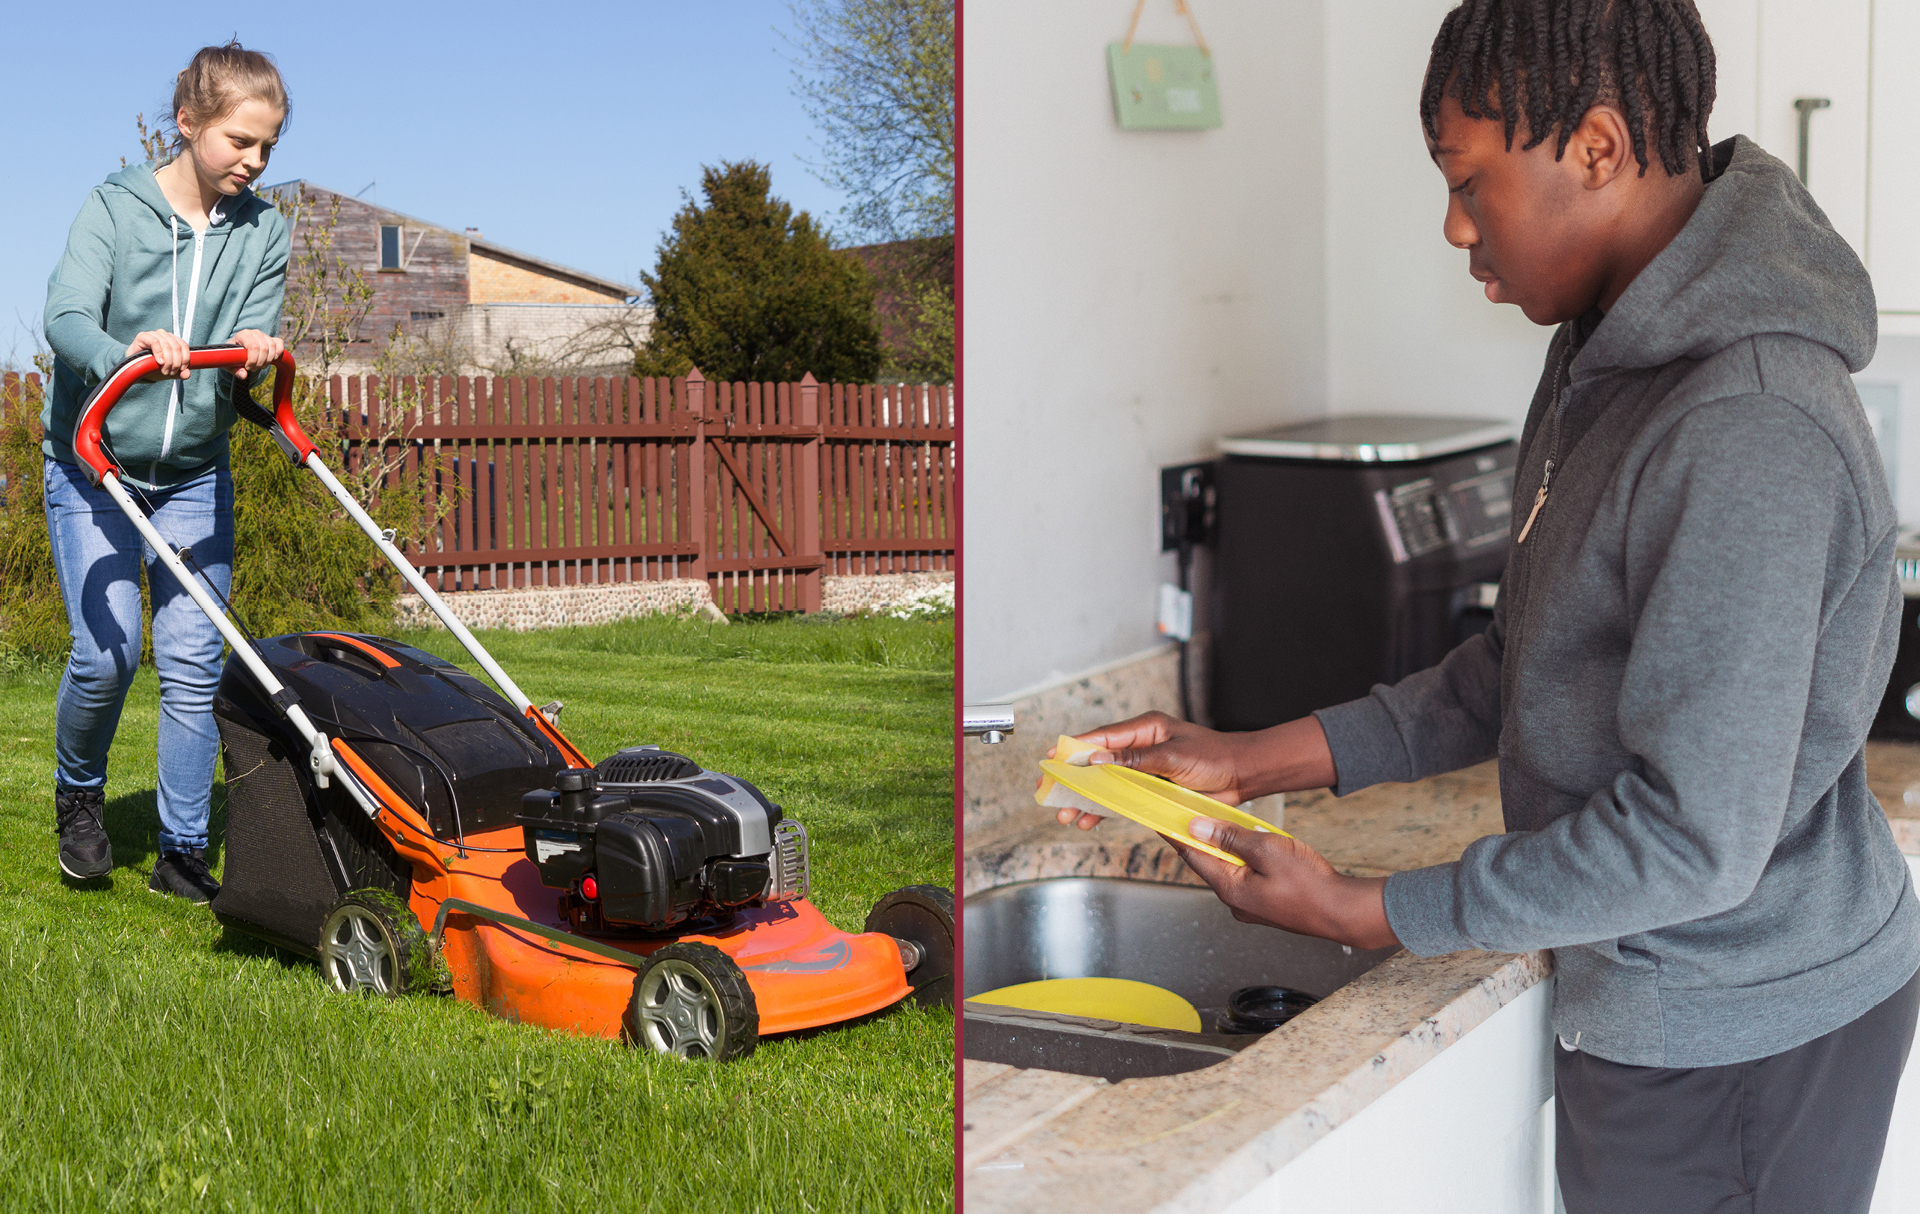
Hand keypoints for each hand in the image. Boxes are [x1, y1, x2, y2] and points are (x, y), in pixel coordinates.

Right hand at [128, 331, 189, 382]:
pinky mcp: (143, 336)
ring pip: (167, 345)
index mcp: (173, 339)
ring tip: (164, 370)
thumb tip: (187, 374)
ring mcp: (154, 334)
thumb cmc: (153, 367)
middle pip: (176, 347)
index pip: (184, 345)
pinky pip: (155, 342)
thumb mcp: (169, 371)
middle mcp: (164, 334)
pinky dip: (159, 353)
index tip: (182, 369)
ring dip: (168, 360)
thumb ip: (180, 372)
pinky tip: (160, 362)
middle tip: (170, 372)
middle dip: (175, 362)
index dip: (185, 358)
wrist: (134, 366)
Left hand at [228, 329, 284, 381]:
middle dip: (260, 362)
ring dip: (268, 360)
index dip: (253, 360)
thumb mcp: (230, 363)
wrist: (237, 350)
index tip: (248, 368)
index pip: (253, 346)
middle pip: (264, 348)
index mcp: (242, 334)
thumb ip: (235, 370)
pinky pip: (279, 342)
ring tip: (260, 366)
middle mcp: (254, 332)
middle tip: (254, 369)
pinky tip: (274, 359)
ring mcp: (263, 335)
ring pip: (272, 346)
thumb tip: (244, 375)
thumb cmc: (233, 356)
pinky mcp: (271, 338)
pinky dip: (279, 351)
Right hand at [1048, 711, 1336, 830]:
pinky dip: (1105, 809)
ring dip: (1087, 799)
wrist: (1242, 776)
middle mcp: (1141, 747)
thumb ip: (1135, 760)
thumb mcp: (1173, 757)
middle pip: (1097, 762)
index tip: (1052, 757)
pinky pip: (1122, 797)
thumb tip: (1098, 759)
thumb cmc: (1214, 757)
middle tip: (1052, 792)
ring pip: (1106, 783)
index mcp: (1145, 729)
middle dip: (1074, 779)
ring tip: (1067, 815)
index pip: (1102, 737)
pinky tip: (1090, 820)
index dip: (1075, 748)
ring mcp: (1145, 769)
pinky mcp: (1152, 788)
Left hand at [1173, 816, 1399, 950]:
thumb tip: (1196, 827)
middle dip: (1203, 839)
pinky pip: (1246, 878)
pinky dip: (1245, 860)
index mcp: (1230, 888)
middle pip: (1210, 863)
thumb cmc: (1310, 884)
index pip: (1192, 855)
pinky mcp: (1267, 906)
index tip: (1161, 818)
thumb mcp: (1267, 849)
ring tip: (1227, 826)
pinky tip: (1256, 847)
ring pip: (1230, 870)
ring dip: (1227, 849)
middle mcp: (1235, 902)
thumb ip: (1230, 837)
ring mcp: (1251, 907)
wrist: (1343, 912)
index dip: (1176, 834)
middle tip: (1194, 813)